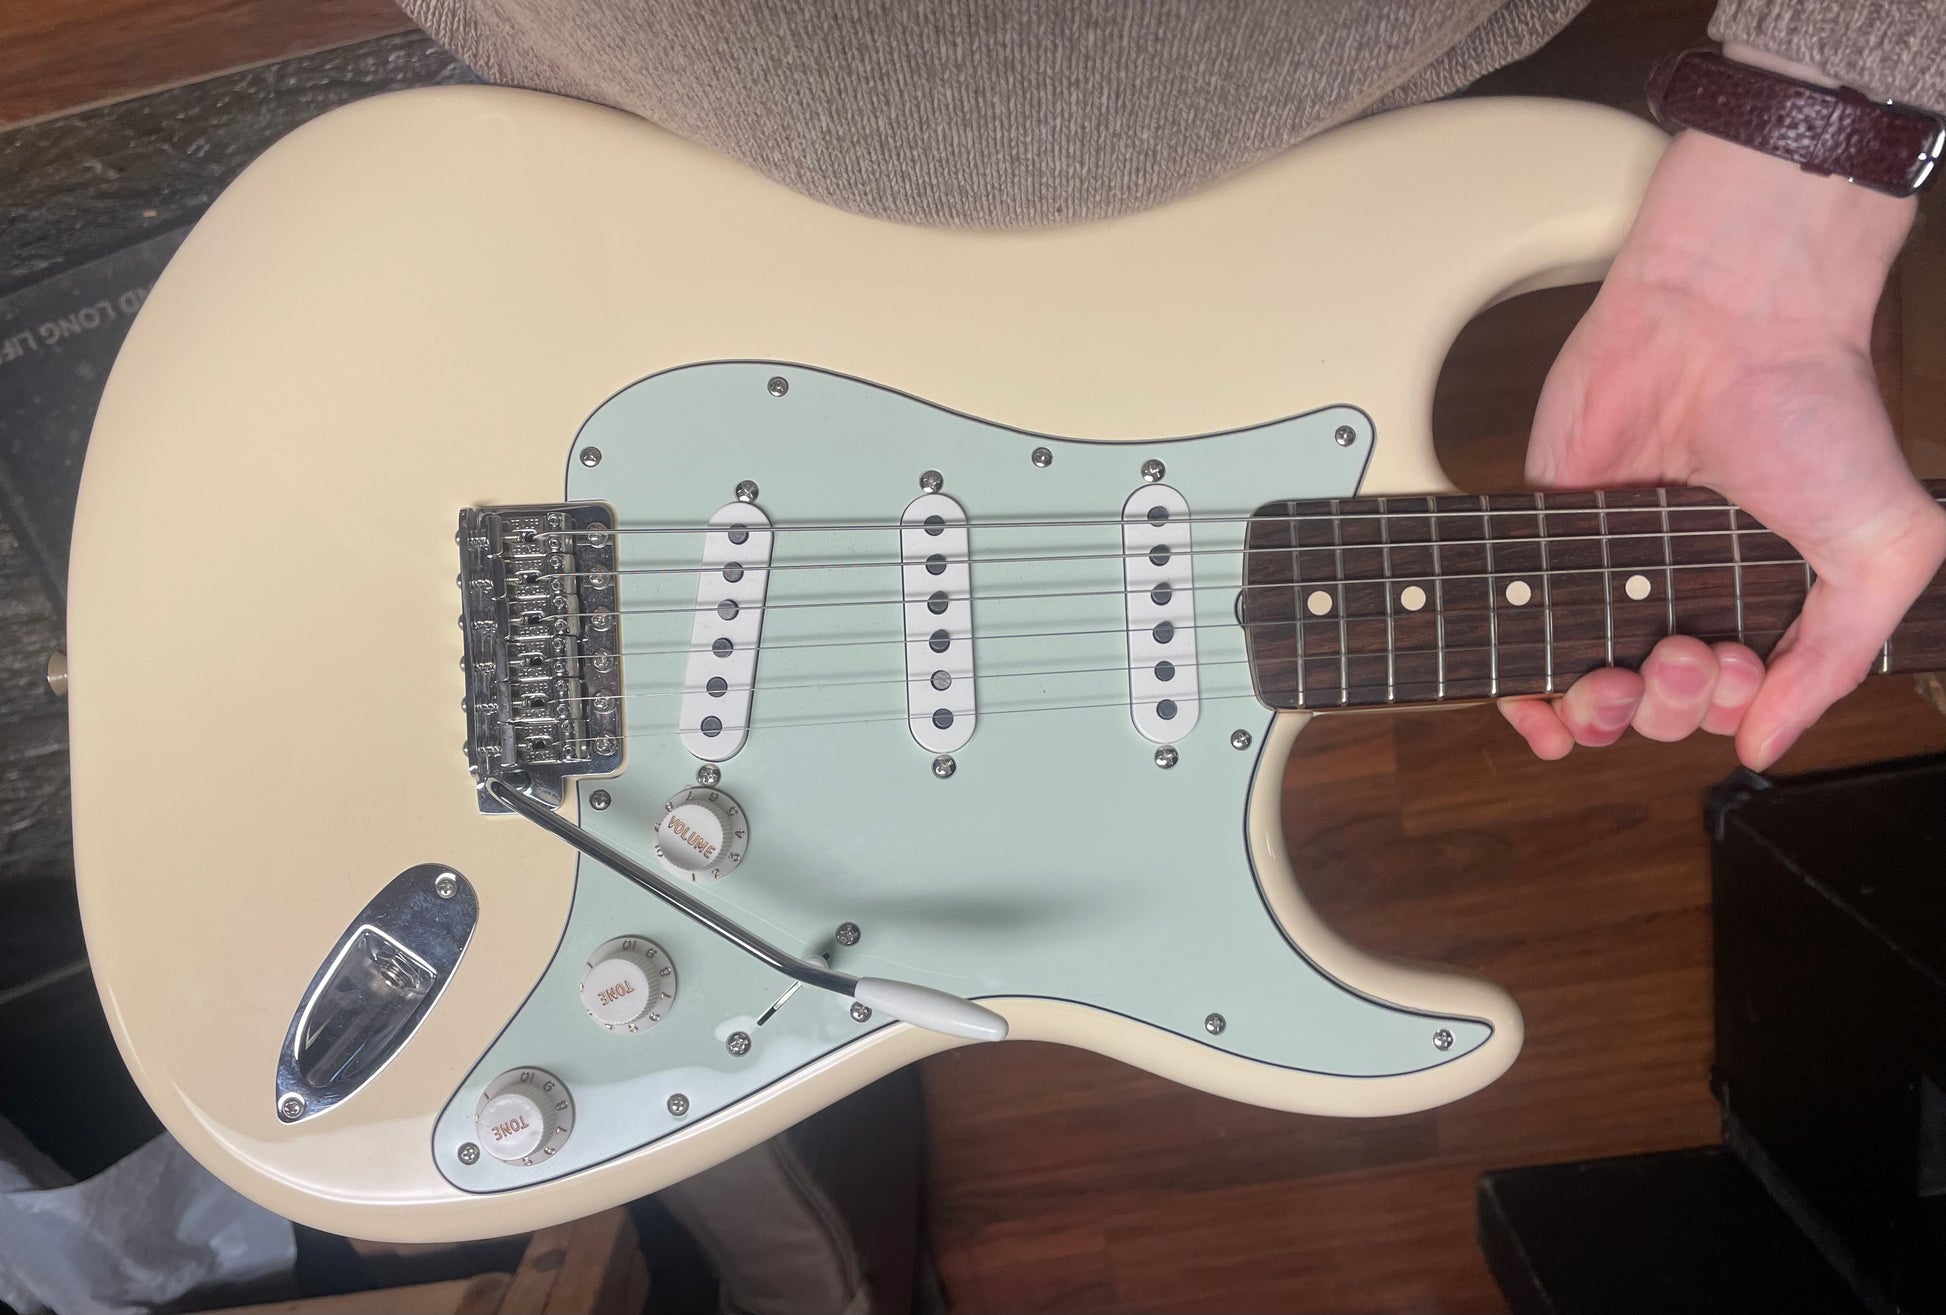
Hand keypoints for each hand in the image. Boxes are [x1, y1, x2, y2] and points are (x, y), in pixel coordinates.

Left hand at [1499, 127, 1945, 769]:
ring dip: (1604, 712)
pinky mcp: (1547, 539)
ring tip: (1629, 669)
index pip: (1723, 701)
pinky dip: (1524, 696)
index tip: (1738, 665)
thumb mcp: (1881, 549)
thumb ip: (1835, 659)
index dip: (1723, 707)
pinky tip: (1542, 713)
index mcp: (1755, 600)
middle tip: (1688, 649)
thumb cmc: (1816, 413)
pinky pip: (1522, 638)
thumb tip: (1766, 743)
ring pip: (1588, 692)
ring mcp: (1609, 570)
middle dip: (1670, 706)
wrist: (1729, 320)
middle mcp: (1680, 593)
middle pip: (1655, 709)